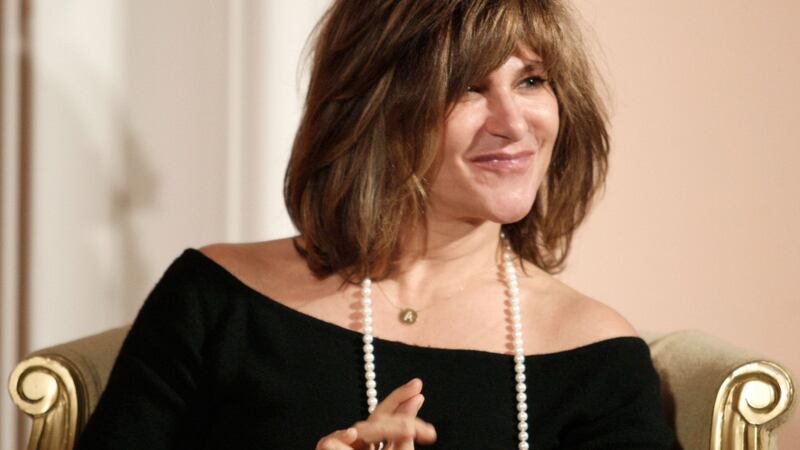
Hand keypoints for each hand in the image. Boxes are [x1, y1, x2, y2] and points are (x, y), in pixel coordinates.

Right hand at [315, 378, 436, 449]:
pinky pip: (330, 443)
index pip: (386, 416)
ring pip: (362, 430)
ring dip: (385, 428)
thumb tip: (417, 399)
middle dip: (396, 401)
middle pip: (376, 416)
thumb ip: (405, 434)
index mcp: (374, 443)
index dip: (400, 400)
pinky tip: (353, 435)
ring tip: (408, 429)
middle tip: (418, 394)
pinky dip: (341, 439)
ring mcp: (341, 447)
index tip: (419, 390)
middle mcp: (358, 443)